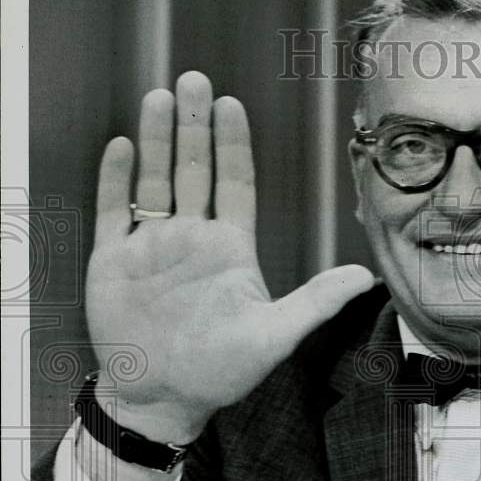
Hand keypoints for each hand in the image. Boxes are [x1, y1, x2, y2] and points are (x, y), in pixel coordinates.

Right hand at [86, 71, 373, 442]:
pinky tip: (122, 148)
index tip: (233, 107)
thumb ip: (316, 301)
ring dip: (158, 141)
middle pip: (194, 170)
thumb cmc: (219, 372)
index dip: (233, 145)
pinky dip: (117, 180)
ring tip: (161, 98)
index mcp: (229, 249)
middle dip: (195, 126)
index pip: (234, 184)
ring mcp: (153, 248)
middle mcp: (192, 239)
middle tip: (195, 81)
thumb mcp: (274, 335)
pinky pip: (115, 211)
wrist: (162, 398)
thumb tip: (364, 276)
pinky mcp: (115, 261)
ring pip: (155, 181)